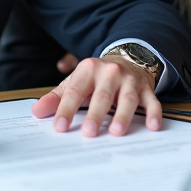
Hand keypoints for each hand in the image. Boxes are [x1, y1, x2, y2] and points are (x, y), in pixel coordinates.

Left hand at [31, 55, 160, 137]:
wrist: (129, 57)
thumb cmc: (98, 77)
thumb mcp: (75, 82)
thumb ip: (57, 98)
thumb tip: (36, 112)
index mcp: (88, 69)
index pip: (74, 91)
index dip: (66, 109)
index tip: (60, 127)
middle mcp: (110, 73)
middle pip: (102, 95)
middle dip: (95, 114)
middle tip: (88, 132)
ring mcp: (130, 80)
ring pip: (128, 98)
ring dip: (123, 115)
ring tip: (116, 131)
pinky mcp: (146, 89)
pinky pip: (152, 101)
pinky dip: (154, 113)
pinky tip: (153, 126)